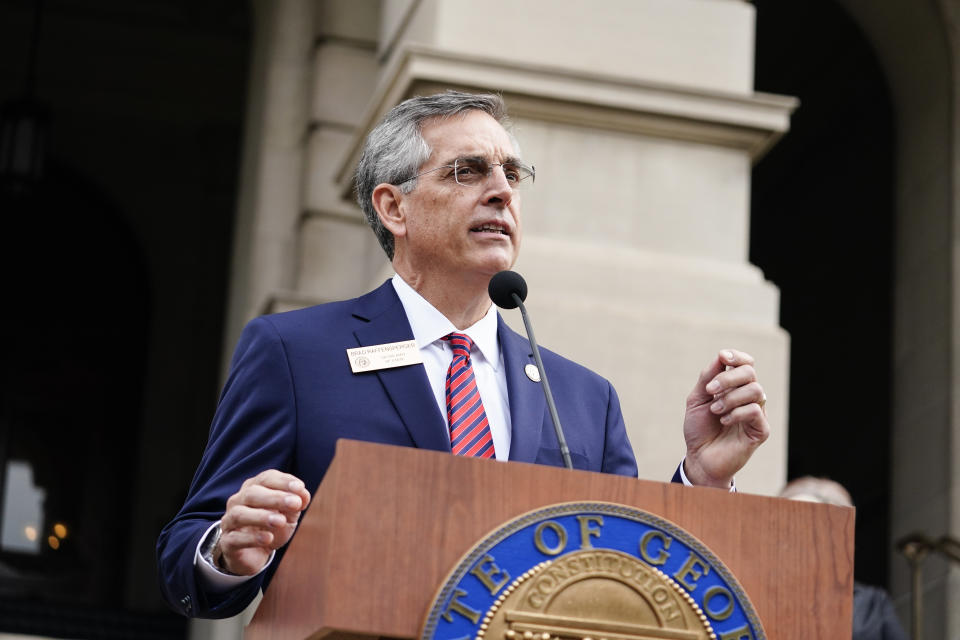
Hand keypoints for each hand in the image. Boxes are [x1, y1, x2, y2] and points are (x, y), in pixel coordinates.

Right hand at [215, 470, 311, 575]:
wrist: (255, 554)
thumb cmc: (272, 527)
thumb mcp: (289, 514)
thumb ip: (296, 503)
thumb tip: (303, 495)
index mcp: (254, 489)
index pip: (266, 478)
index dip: (283, 482)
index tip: (299, 488)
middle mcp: (238, 502)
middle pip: (251, 493)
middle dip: (275, 497)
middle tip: (294, 504)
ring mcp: (229, 522)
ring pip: (239, 514)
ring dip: (261, 516)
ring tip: (280, 521)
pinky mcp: (227, 542)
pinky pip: (235, 538)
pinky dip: (252, 538)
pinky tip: (268, 539)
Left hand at [682, 349, 768, 487]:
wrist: (699, 457)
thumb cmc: (699, 429)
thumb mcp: (697, 399)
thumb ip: (708, 377)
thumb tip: (721, 356)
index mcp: (735, 387)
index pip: (746, 364)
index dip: (737, 356)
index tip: (723, 356)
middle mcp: (749, 397)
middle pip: (750, 372)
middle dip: (728, 377)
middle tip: (710, 390)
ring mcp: (757, 413)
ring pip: (756, 390)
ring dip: (730, 397)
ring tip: (715, 410)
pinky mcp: (760, 430)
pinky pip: (755, 411)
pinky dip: (736, 412)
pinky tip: (724, 421)